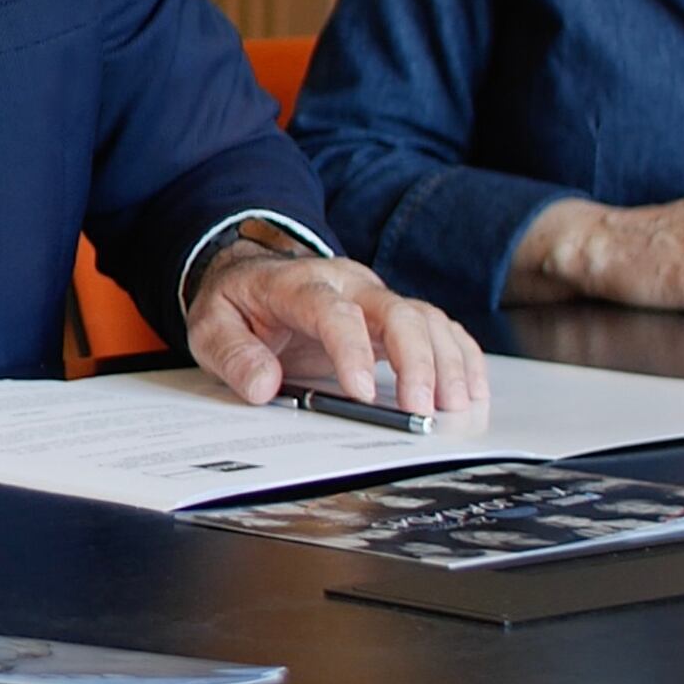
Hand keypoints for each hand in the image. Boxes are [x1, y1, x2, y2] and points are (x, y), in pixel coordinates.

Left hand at [186, 252, 489, 415]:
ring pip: (425, 319)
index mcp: (297, 284)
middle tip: (423, 408)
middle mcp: (346, 284)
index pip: (332, 311)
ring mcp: (375, 297)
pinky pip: (437, 328)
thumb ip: (233, 355)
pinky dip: (460, 356)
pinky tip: (471, 389)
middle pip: (396, 311)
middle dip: (416, 360)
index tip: (361, 394)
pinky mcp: (393, 314)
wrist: (250, 275)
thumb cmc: (236, 304)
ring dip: (447, 362)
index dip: (350, 350)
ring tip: (457, 406)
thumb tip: (263, 386)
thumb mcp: (211, 326)